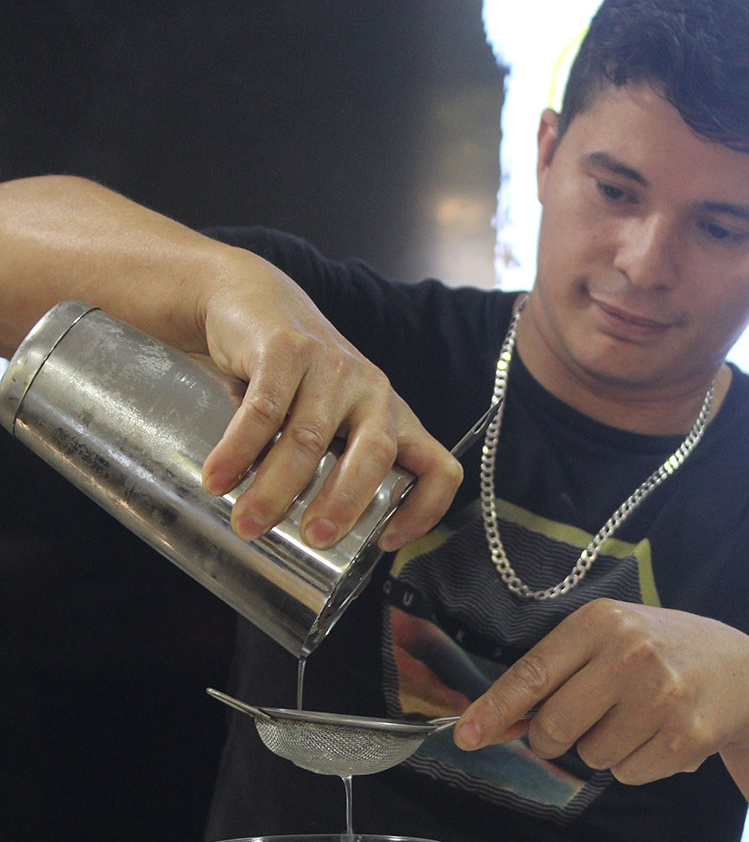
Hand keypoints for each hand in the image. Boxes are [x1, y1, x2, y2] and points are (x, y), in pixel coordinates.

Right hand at [197, 251, 461, 548]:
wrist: (251, 299)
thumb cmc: (293, 379)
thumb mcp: (328, 420)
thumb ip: (327, 465)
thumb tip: (301, 541)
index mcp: (392, 418)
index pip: (437, 467)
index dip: (425, 511)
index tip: (384, 543)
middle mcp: (372, 392)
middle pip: (374, 456)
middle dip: (343, 503)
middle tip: (313, 539)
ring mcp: (332, 367)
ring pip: (310, 438)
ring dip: (275, 488)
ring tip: (247, 522)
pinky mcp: (287, 349)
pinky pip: (265, 409)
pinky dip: (239, 449)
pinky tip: (218, 478)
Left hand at [453, 599, 748, 782]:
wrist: (740, 672)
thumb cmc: (658, 654)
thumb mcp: (607, 642)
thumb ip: (551, 676)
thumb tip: (489, 723)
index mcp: (601, 622)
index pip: (533, 674)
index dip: (495, 711)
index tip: (466, 736)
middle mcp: (630, 653)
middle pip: (554, 728)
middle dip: (556, 736)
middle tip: (588, 717)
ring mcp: (661, 696)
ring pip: (590, 756)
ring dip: (604, 748)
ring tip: (638, 717)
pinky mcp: (685, 736)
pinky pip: (627, 774)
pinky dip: (636, 763)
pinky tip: (662, 733)